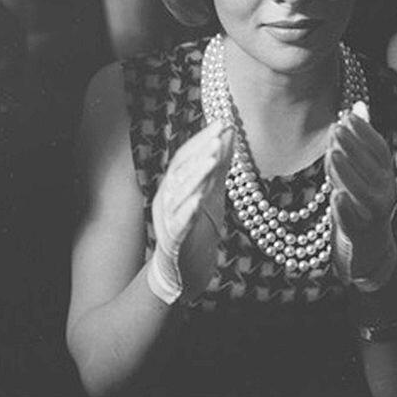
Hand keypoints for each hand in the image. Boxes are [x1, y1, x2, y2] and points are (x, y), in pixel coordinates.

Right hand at [148, 119, 232, 303]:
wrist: (181, 274)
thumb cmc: (196, 228)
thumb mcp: (211, 193)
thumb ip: (218, 165)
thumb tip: (229, 130)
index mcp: (175, 184)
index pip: (185, 155)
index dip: (202, 138)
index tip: (223, 122)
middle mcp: (167, 197)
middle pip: (181, 169)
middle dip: (200, 150)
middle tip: (218, 134)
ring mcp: (168, 219)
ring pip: (180, 193)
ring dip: (196, 174)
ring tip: (212, 159)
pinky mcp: (174, 242)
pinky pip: (179, 224)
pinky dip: (188, 210)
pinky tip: (199, 200)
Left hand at [325, 102, 396, 291]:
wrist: (367, 244)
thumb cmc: (359, 198)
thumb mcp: (360, 168)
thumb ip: (359, 139)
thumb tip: (357, 105)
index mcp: (383, 175)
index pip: (379, 150)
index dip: (365, 133)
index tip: (347, 116)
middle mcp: (382, 192)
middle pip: (370, 168)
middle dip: (353, 148)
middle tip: (335, 130)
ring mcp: (371, 213)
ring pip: (360, 192)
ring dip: (346, 172)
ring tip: (332, 154)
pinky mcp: (357, 232)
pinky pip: (351, 220)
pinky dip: (343, 209)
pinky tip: (334, 197)